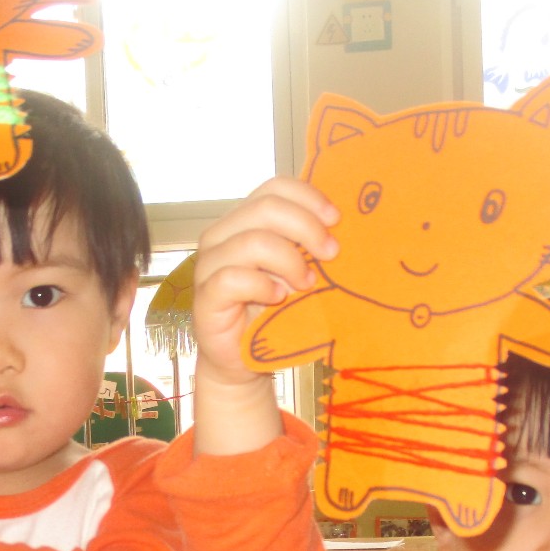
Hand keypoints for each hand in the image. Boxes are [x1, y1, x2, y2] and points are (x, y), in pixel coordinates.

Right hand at [188, 179, 337, 456]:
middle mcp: (222, 236)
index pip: (274, 188)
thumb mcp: (297, 274)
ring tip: (306, 285)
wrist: (242, 362)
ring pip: (251, 241)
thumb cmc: (272, 315)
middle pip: (265, 208)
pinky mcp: (205, 296)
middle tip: (331, 253)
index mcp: (245, 221)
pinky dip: (262, 286)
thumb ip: (309, 249)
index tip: (336, 220)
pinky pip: (233, 278)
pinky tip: (278, 298)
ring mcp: (209, 265)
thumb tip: (344, 231)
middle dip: (306, 228)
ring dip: (289, 261)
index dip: (308, 197)